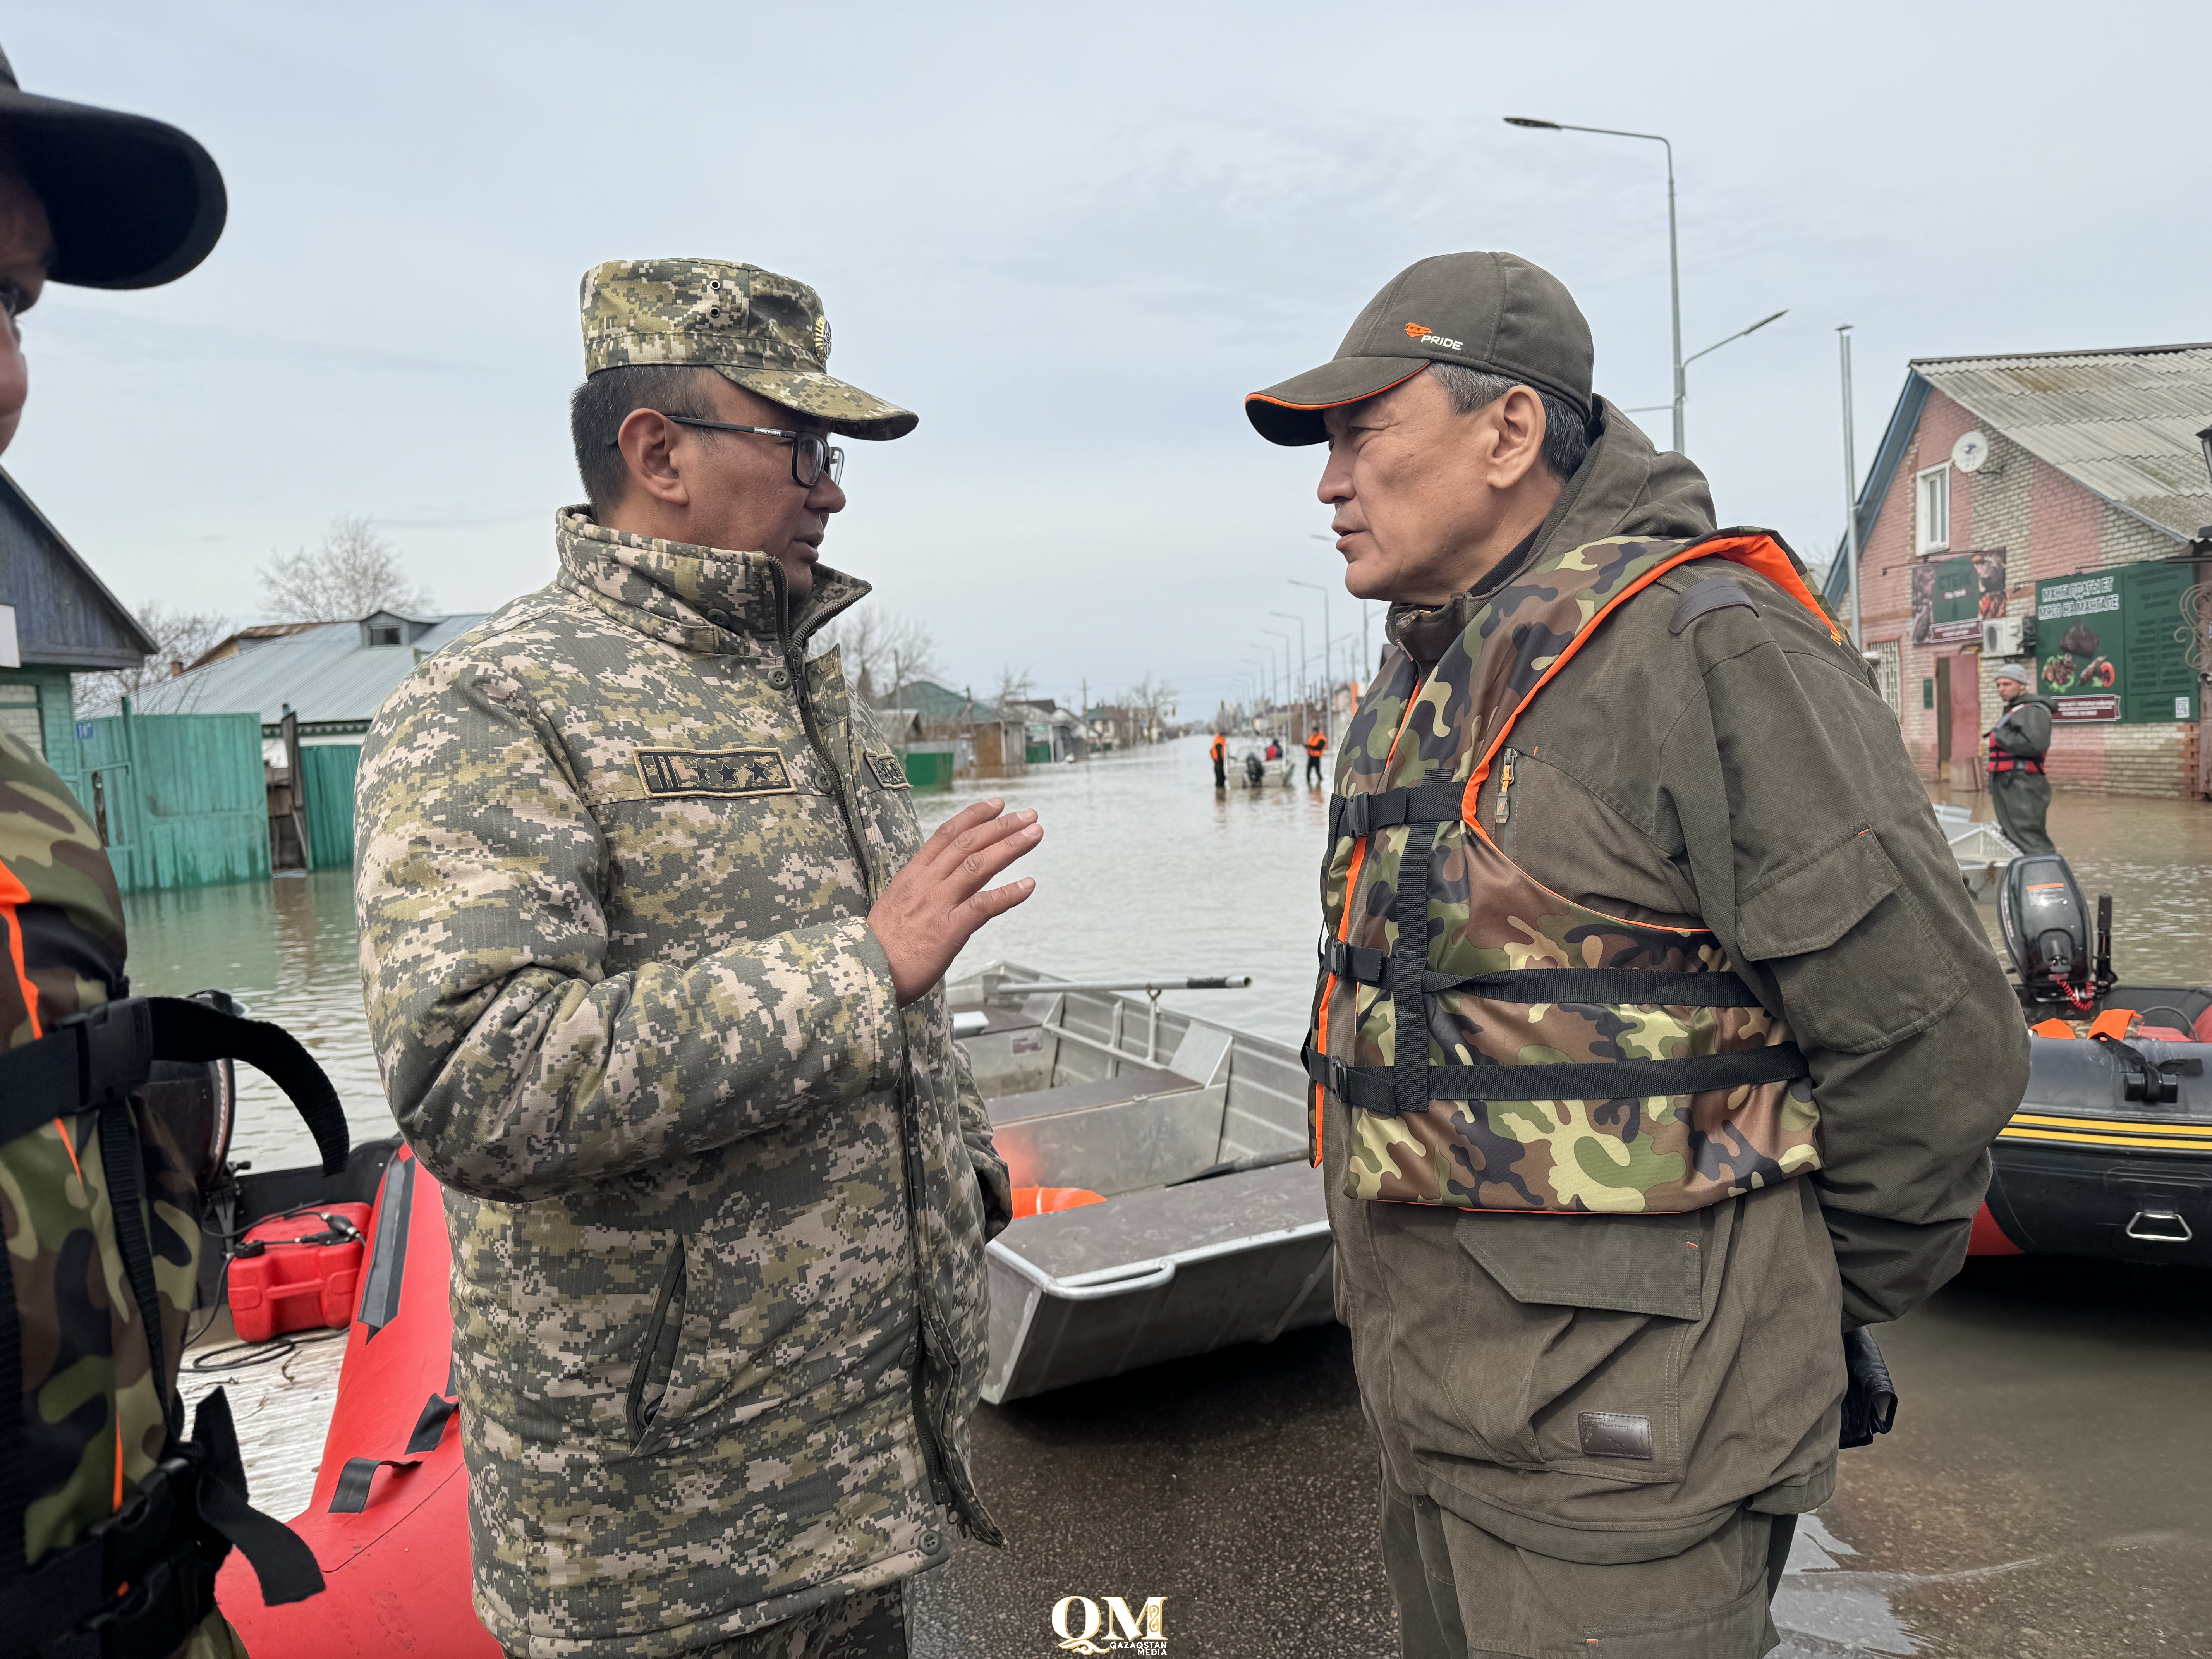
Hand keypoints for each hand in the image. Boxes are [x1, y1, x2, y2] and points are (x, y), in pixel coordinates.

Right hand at [868, 798, 1041, 1006]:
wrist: (866, 972)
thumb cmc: (882, 944)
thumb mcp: (897, 903)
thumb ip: (922, 888)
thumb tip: (942, 879)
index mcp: (912, 874)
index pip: (946, 835)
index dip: (974, 817)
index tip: (996, 805)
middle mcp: (927, 883)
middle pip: (968, 844)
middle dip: (1001, 826)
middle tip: (1028, 816)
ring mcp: (938, 904)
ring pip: (978, 865)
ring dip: (1010, 847)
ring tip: (1033, 835)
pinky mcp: (950, 929)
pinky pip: (984, 905)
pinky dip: (1009, 893)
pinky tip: (1028, 885)